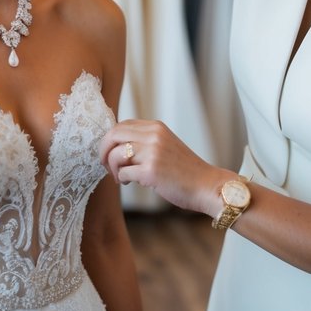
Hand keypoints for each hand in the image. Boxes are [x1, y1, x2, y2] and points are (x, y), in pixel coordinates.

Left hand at [98, 119, 225, 216]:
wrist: (206, 185)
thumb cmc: (184, 170)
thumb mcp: (165, 145)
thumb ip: (144, 140)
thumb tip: (114, 145)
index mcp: (156, 127)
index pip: (121, 125)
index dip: (110, 140)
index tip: (108, 153)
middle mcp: (153, 135)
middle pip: (113, 135)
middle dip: (104, 151)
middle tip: (105, 165)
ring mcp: (152, 152)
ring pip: (115, 154)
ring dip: (112, 168)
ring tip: (121, 177)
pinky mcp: (151, 171)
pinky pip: (123, 172)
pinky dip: (122, 178)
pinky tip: (130, 182)